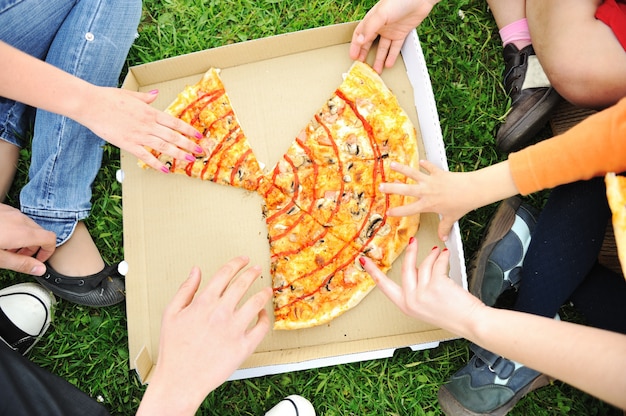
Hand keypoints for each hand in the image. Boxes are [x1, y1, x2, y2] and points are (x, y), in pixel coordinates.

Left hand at [0, 203, 54, 274]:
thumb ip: (21, 264)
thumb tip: (40, 269)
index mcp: (23, 233)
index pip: (51, 239)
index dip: (48, 252)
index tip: (39, 260)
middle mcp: (20, 219)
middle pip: (40, 232)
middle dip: (34, 247)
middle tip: (20, 257)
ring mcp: (11, 211)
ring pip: (28, 225)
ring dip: (24, 238)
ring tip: (7, 248)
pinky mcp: (3, 208)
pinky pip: (16, 218)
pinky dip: (14, 229)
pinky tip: (1, 236)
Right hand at [76, 87, 203, 171]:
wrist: (90, 104)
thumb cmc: (108, 97)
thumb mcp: (130, 95)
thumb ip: (146, 98)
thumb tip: (156, 94)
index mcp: (150, 112)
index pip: (174, 122)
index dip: (188, 130)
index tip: (198, 135)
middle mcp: (148, 124)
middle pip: (173, 136)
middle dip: (189, 144)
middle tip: (200, 151)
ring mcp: (139, 135)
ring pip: (163, 147)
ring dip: (178, 154)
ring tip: (190, 160)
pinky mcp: (128, 144)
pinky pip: (145, 156)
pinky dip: (156, 163)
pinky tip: (165, 169)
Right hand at [138, 257, 271, 414]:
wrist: (179, 380)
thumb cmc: (173, 349)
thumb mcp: (171, 314)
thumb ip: (185, 290)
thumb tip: (196, 270)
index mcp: (203, 302)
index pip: (225, 274)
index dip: (237, 263)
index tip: (244, 260)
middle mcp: (221, 312)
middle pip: (243, 284)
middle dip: (252, 273)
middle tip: (257, 269)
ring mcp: (234, 329)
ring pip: (256, 302)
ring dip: (263, 293)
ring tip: (267, 290)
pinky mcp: (243, 346)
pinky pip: (261, 327)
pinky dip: (265, 318)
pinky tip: (263, 314)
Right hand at [350, 0, 439, 72]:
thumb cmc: (399, 1)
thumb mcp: (381, 14)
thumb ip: (370, 28)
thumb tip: (359, 41)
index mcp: (372, 19)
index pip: (360, 34)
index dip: (355, 46)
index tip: (352, 56)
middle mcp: (380, 26)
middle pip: (369, 43)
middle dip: (365, 54)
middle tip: (362, 66)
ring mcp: (391, 30)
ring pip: (382, 48)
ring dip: (379, 59)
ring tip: (376, 70)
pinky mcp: (401, 33)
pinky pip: (395, 47)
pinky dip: (392, 56)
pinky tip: (388, 64)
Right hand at [360, 238, 482, 331]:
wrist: (470, 321)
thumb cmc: (452, 314)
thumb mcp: (425, 306)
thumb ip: (416, 289)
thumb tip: (416, 265)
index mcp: (406, 306)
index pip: (384, 286)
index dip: (374, 272)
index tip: (364, 261)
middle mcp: (411, 300)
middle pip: (406, 268)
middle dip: (411, 251)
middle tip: (413, 241)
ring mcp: (423, 293)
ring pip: (424, 264)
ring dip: (433, 256)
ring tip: (439, 253)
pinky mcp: (437, 284)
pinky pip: (437, 263)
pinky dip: (442, 257)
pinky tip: (445, 255)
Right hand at [380, 160, 475, 240]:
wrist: (472, 190)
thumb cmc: (462, 204)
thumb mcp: (451, 218)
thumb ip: (445, 227)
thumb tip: (443, 238)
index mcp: (427, 204)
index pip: (408, 210)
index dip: (397, 212)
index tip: (388, 212)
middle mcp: (426, 192)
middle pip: (405, 190)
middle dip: (391, 188)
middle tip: (381, 187)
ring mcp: (431, 181)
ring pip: (412, 174)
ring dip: (401, 169)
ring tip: (392, 165)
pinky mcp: (438, 173)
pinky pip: (429, 167)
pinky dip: (425, 164)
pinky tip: (420, 161)